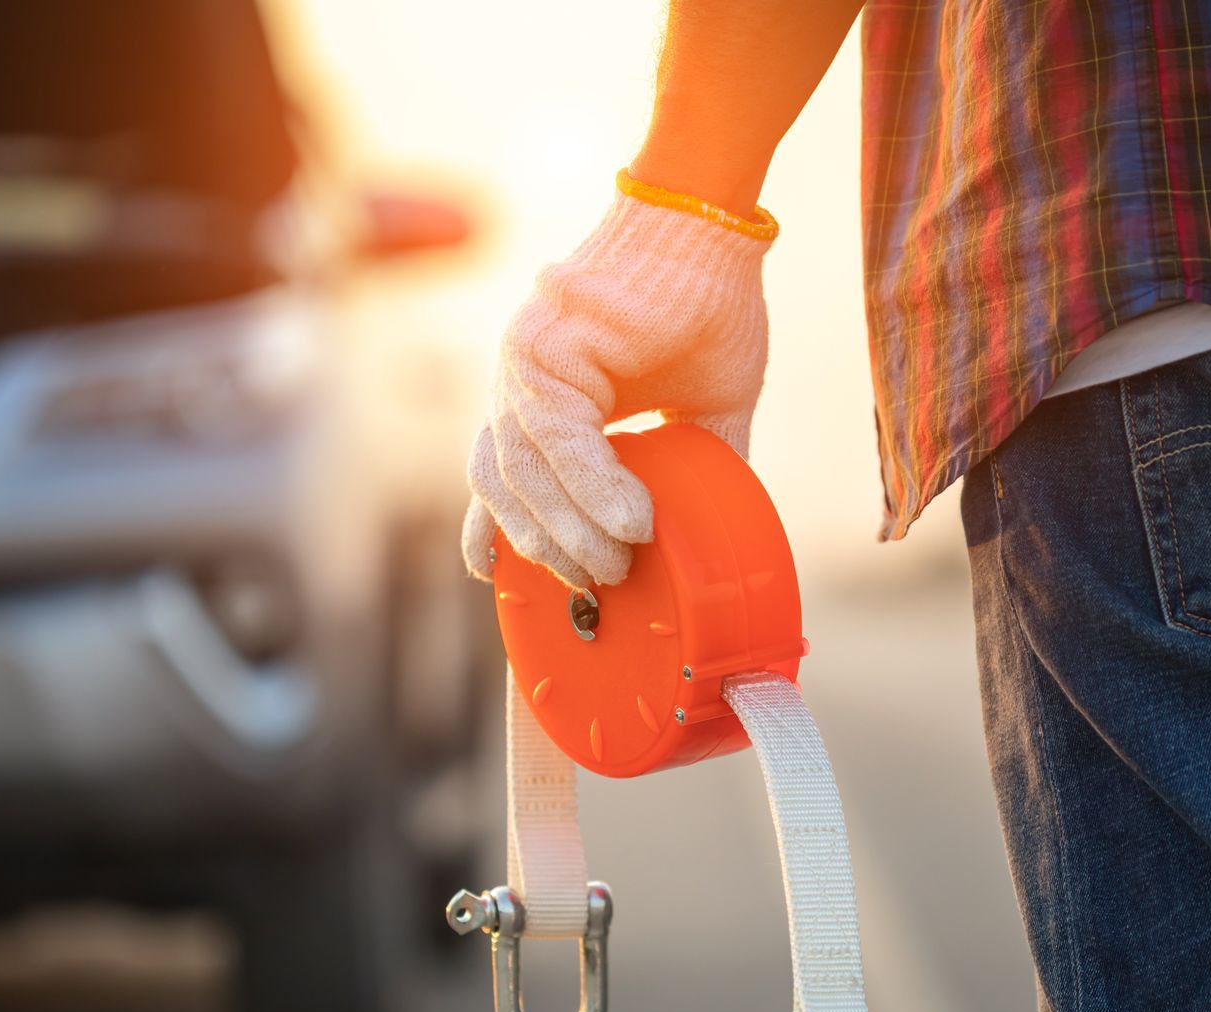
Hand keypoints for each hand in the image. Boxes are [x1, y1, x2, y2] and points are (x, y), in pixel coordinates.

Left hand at [462, 174, 774, 586]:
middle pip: (500, 484)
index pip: (498, 476)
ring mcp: (523, 357)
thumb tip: (712, 540)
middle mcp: (519, 376)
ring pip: (521, 468)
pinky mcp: (545, 342)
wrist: (714, 226)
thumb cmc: (709, 306)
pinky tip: (632, 522)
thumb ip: (689, 471)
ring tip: (620, 565)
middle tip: (598, 586)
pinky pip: (558, 434)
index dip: (497, 535)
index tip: (504, 582)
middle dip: (545, 548)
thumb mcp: (702, 411)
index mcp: (542, 392)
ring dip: (571, 528)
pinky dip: (594, 486)